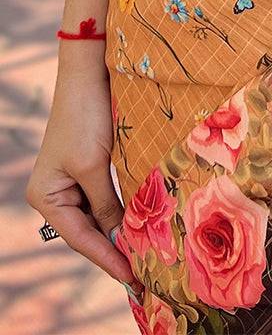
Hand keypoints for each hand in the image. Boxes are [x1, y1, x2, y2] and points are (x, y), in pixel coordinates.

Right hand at [25, 65, 140, 291]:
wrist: (89, 72)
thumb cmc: (86, 116)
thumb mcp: (95, 165)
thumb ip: (107, 203)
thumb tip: (120, 237)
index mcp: (46, 196)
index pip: (80, 238)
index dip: (107, 259)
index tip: (133, 278)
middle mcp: (55, 193)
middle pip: (89, 231)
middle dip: (115, 249)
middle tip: (145, 273)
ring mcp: (73, 180)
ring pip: (101, 216)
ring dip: (121, 232)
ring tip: (147, 256)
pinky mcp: (92, 166)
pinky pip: (108, 198)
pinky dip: (124, 211)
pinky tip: (142, 225)